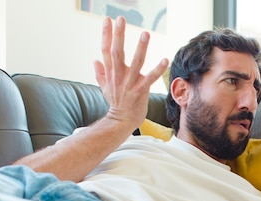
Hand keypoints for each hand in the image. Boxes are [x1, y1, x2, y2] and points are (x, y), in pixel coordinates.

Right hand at [93, 16, 168, 130]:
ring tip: (145, 33)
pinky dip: (158, 69)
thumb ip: (100, 73)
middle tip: (120, 19)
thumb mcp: (104, 87)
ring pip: (135, 63)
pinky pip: (150, 78)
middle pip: (117, 52)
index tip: (107, 20)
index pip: (105, 50)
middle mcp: (118, 76)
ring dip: (140, 48)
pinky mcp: (140, 91)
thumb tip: (95, 60)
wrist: (121, 121)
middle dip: (118, 35)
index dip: (106, 34)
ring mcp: (129, 83)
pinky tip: (165, 59)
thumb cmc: (116, 103)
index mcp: (111, 72)